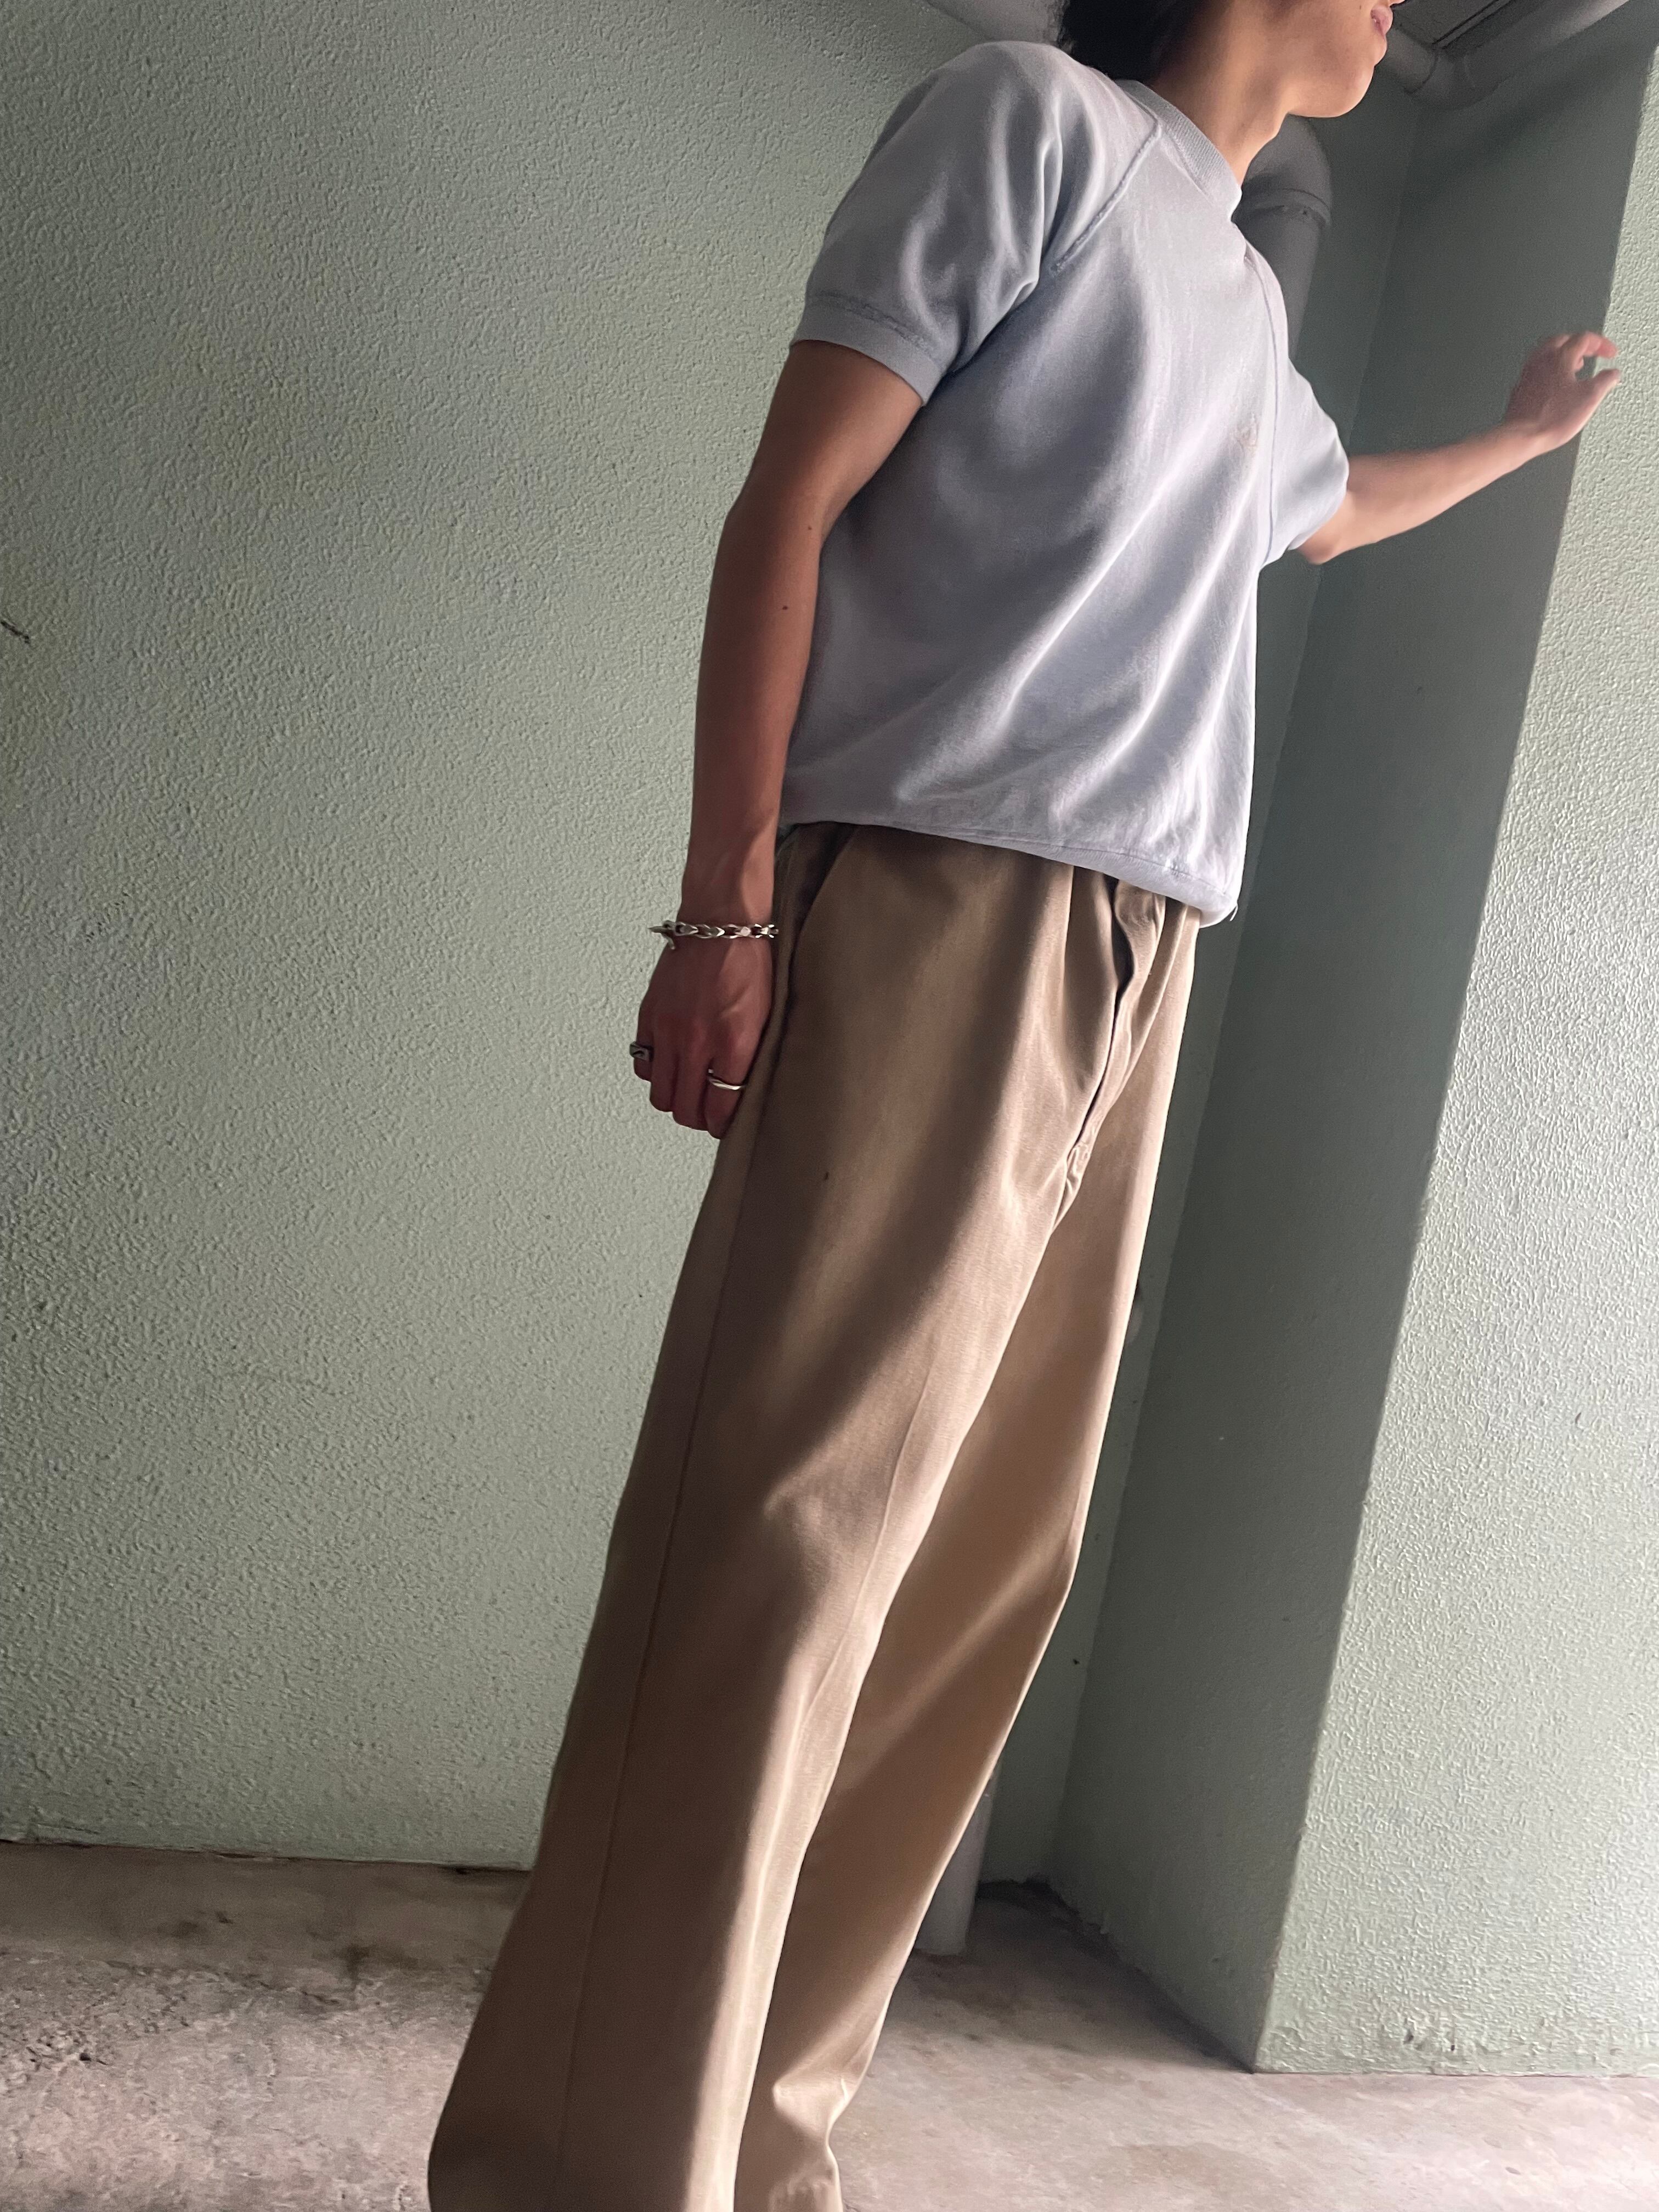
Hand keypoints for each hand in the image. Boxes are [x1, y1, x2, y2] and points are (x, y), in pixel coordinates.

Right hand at [632, 936, 773, 1136]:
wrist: (721, 922)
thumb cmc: (750, 962)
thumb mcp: (767, 1014)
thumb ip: (752, 1056)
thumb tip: (740, 1090)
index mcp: (734, 1043)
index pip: (720, 1108)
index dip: (721, 1123)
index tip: (723, 1122)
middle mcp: (698, 1042)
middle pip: (687, 1109)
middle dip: (698, 1118)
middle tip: (706, 1111)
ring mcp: (670, 1030)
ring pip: (661, 1095)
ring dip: (675, 1100)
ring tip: (688, 1090)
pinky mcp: (650, 1017)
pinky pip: (643, 1064)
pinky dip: (654, 1071)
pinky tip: (670, 1062)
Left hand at [1503, 330, 1619, 452]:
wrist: (1521, 437)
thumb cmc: (1551, 418)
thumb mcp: (1590, 397)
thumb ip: (1605, 381)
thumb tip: (1613, 374)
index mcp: (1560, 357)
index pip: (1584, 338)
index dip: (1602, 344)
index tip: (1611, 353)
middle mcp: (1541, 360)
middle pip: (1564, 340)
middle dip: (1581, 344)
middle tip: (1592, 352)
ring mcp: (1528, 373)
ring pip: (1548, 353)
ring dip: (1566, 355)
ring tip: (1577, 365)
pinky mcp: (1520, 388)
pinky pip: (1538, 369)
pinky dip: (1552, 369)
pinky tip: (1557, 383)